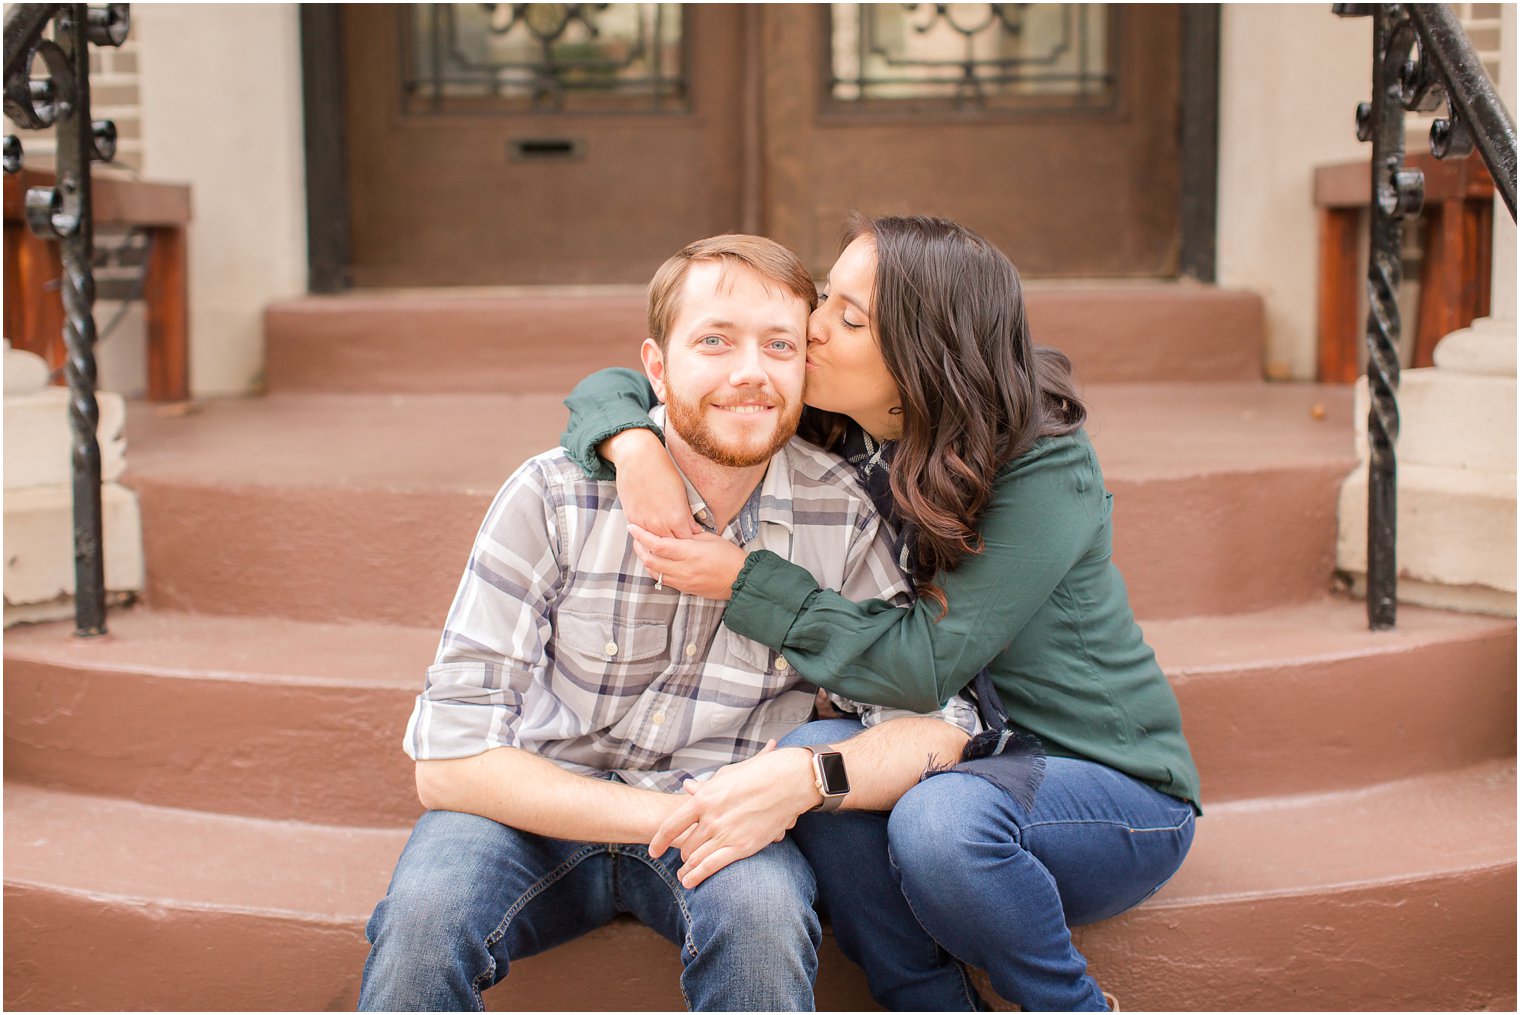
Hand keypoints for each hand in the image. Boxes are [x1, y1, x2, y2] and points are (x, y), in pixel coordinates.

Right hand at [603, 429, 700, 537]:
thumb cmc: (663, 470)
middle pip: (671, 546)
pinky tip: (652, 532)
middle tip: (680, 541)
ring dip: (661, 542)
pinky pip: (642, 535)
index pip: (687, 541)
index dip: (690, 540)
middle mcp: (661, 525)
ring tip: (667, 539)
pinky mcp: (632, 518)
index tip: (691, 538)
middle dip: (677, 544)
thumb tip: (692, 528)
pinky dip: (648, 535)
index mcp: (677, 518)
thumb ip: (686, 514)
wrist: (638, 458)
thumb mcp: (682, 493)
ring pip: (655, 544)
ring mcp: (644, 523)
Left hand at [627, 523, 746, 600]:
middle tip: (636, 537)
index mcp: (690, 553)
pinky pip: (663, 580)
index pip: (658, 545)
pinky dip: (656, 569)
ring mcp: (683, 581)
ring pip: (654, 572)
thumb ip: (688, 534)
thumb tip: (673, 527)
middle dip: (639, 548)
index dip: (642, 536)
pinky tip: (657, 561)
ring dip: (645, 559)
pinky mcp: (684, 589)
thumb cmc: (728, 556)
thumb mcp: (710, 538)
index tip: (632, 527)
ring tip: (644, 548)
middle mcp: (683, 569)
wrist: (740, 579)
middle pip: (650, 560)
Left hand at [649, 742, 820, 888]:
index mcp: (703, 798)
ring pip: (695, 858)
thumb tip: (688, 787)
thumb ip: (705, 787)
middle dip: (680, 854)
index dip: (658, 840)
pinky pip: (712, 866)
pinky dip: (697, 876)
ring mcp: (725, 834)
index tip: (653, 850)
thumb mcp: (726, 775)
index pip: (671, 825)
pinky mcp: (741, 847)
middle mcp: (710, 818)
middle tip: (679, 860)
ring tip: (682, 876)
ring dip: (686, 869)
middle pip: (685, 844)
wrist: (787, 782)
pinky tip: (690, 881)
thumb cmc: (758, 774)